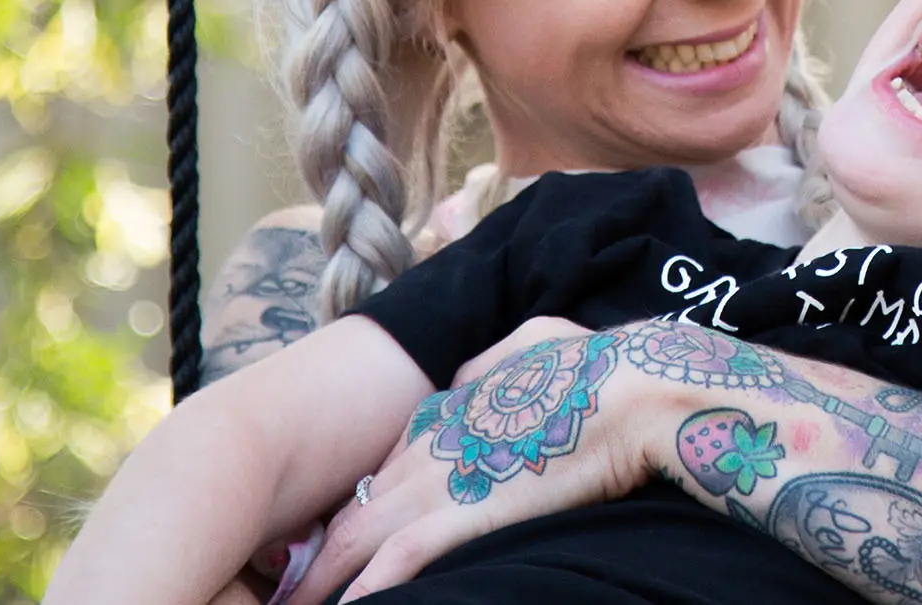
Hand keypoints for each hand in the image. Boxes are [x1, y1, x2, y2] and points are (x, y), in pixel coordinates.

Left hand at [285, 322, 669, 603]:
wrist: (633, 390)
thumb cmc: (599, 367)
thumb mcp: (532, 342)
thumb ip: (489, 364)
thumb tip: (467, 381)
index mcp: (445, 410)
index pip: (381, 470)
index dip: (355, 509)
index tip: (334, 541)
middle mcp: (426, 447)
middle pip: (352, 511)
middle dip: (315, 557)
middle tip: (288, 590)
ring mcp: (437, 483)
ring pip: (354, 542)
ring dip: (321, 583)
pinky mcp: (457, 518)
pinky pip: (393, 567)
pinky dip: (364, 592)